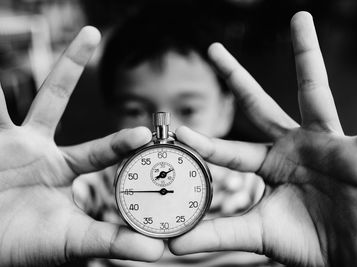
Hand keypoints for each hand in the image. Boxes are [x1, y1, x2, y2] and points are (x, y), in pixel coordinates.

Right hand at [0, 27, 163, 266]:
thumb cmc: (27, 245)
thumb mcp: (73, 241)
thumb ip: (113, 242)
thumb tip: (159, 252)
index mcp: (64, 168)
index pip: (99, 148)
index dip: (120, 140)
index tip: (143, 132)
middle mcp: (39, 146)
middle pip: (57, 96)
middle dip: (71, 64)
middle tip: (90, 30)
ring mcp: (10, 139)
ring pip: (10, 90)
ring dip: (16, 61)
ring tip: (36, 30)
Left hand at [169, 12, 356, 266]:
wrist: (346, 259)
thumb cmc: (303, 242)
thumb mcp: (256, 233)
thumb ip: (218, 235)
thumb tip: (174, 245)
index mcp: (269, 164)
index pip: (230, 149)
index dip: (206, 141)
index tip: (180, 131)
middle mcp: (294, 146)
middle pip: (258, 105)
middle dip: (235, 78)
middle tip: (211, 48)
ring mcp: (328, 146)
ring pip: (314, 93)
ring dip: (307, 57)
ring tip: (300, 19)